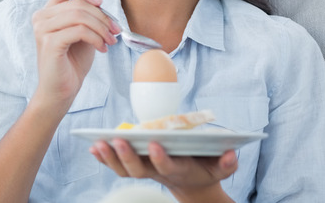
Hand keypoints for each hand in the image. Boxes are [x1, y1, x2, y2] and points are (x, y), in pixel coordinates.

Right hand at [30, 0, 119, 110]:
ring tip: (110, 41)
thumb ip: (88, 7)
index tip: (102, 4)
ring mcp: (43, 30)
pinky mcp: (49, 43)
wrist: (62, 91)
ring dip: (101, 28)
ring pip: (80, 15)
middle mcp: (41, 17)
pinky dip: (96, 38)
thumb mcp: (86, 30)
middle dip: (103, 17)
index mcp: (49, 11)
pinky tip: (102, 49)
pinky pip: (79, 31)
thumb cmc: (73, 61)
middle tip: (116, 31)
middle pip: (79, 3)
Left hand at [90, 139, 236, 201]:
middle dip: (127, 156)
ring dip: (110, 157)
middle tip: (118, 140)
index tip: (154, 143)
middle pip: (139, 170)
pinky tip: (94, 147)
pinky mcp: (136, 167)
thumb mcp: (220, 168)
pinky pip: (116, 165)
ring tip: (98, 143)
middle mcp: (158, 172)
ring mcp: (145, 171)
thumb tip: (231, 154)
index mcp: (179, 170)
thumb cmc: (206, 169)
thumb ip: (227, 163)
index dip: (160, 158)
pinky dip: (104, 158)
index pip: (167, 166)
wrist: (193, 183)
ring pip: (124, 170)